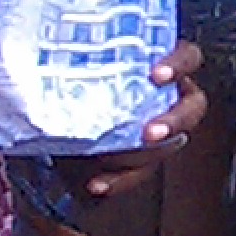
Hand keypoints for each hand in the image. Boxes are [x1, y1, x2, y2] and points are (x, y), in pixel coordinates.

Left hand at [66, 44, 210, 197]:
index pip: (187, 57)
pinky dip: (118, 180)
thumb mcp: (80, 64)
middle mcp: (168, 97)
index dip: (178, 65)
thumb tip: (43, 52)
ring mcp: (157, 129)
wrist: (60, 121)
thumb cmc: (78, 81)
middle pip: (193, 107)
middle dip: (175, 120)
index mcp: (160, 65)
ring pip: (170, 144)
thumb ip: (75, 56)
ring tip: (114, 161)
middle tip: (150, 132)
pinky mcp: (142, 159)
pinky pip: (139, 173)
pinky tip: (97, 183)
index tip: (156, 75)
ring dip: (147, 155)